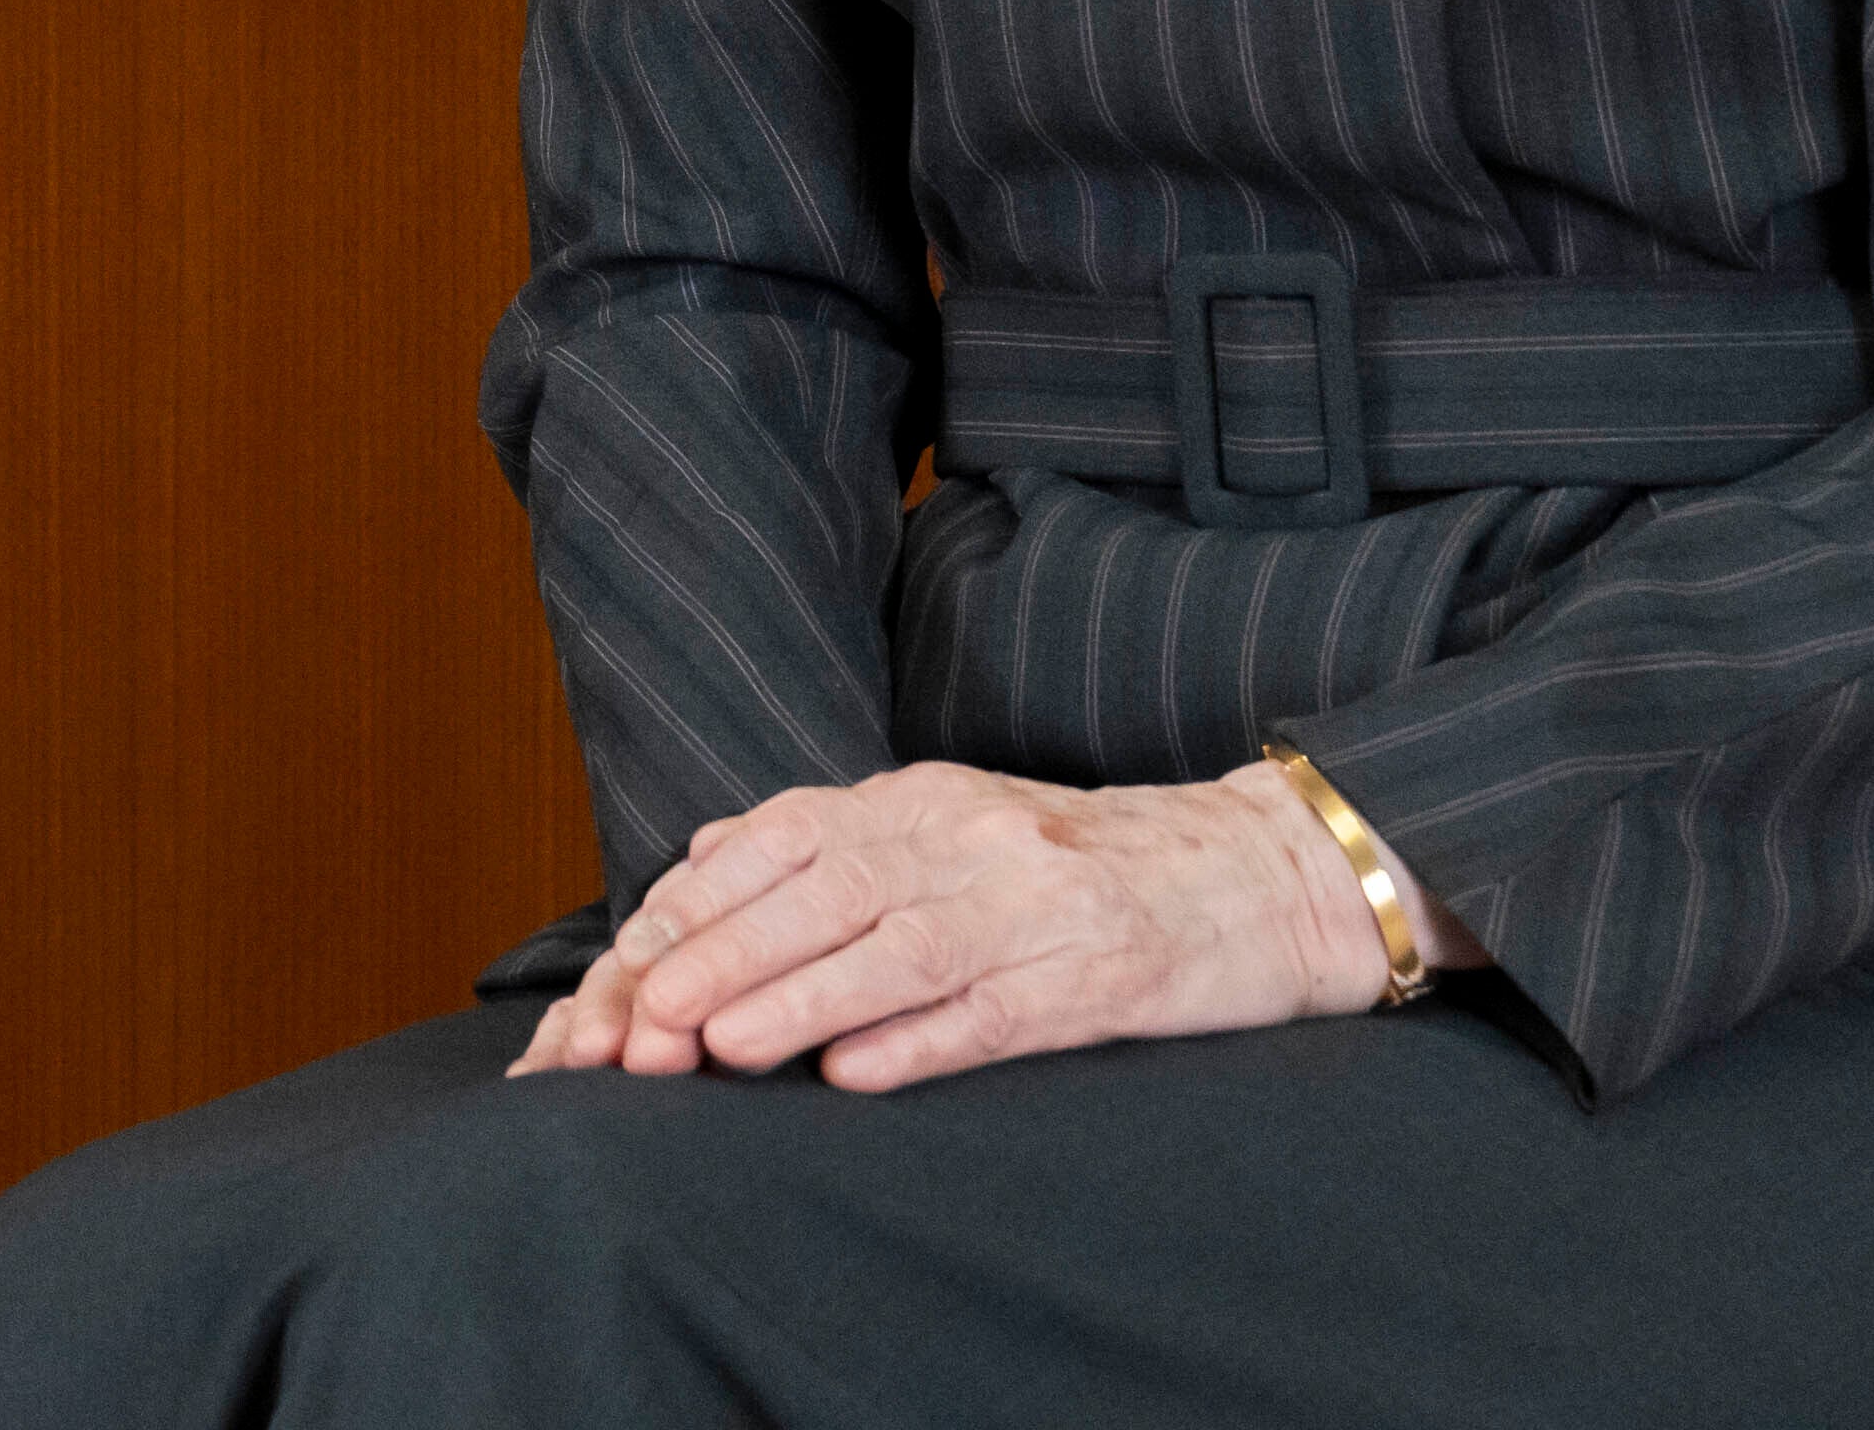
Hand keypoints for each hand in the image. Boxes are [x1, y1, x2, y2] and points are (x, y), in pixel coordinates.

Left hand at [503, 760, 1394, 1094]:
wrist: (1250, 877)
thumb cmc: (1077, 864)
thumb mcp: (950, 821)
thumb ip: (830, 836)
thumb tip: (701, 852)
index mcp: (922, 798)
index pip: (783, 840)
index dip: (698, 906)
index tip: (623, 969)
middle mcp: (970, 838)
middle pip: (824, 892)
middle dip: (723, 957)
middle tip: (642, 1022)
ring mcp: (1035, 908)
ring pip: (897, 949)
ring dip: (799, 1000)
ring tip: (720, 1048)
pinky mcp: (1095, 980)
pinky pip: (994, 1013)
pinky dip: (919, 1043)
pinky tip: (855, 1075)